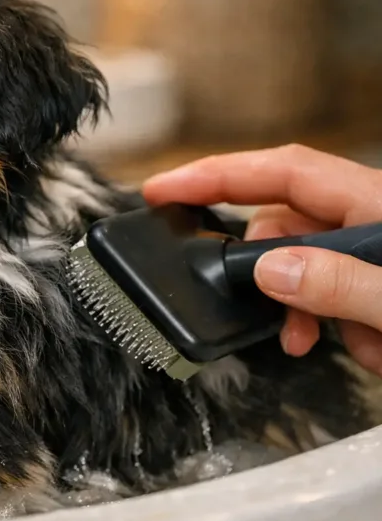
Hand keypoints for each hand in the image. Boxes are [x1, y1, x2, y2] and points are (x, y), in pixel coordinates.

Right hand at [142, 144, 381, 375]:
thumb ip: (340, 284)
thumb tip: (266, 270)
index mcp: (376, 202)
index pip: (281, 171)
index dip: (216, 175)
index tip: (160, 192)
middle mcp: (369, 218)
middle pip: (284, 223)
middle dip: (263, 273)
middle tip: (266, 316)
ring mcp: (373, 254)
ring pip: (304, 267)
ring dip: (304, 310)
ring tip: (318, 344)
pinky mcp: (377, 287)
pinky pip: (334, 296)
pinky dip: (338, 326)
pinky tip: (372, 349)